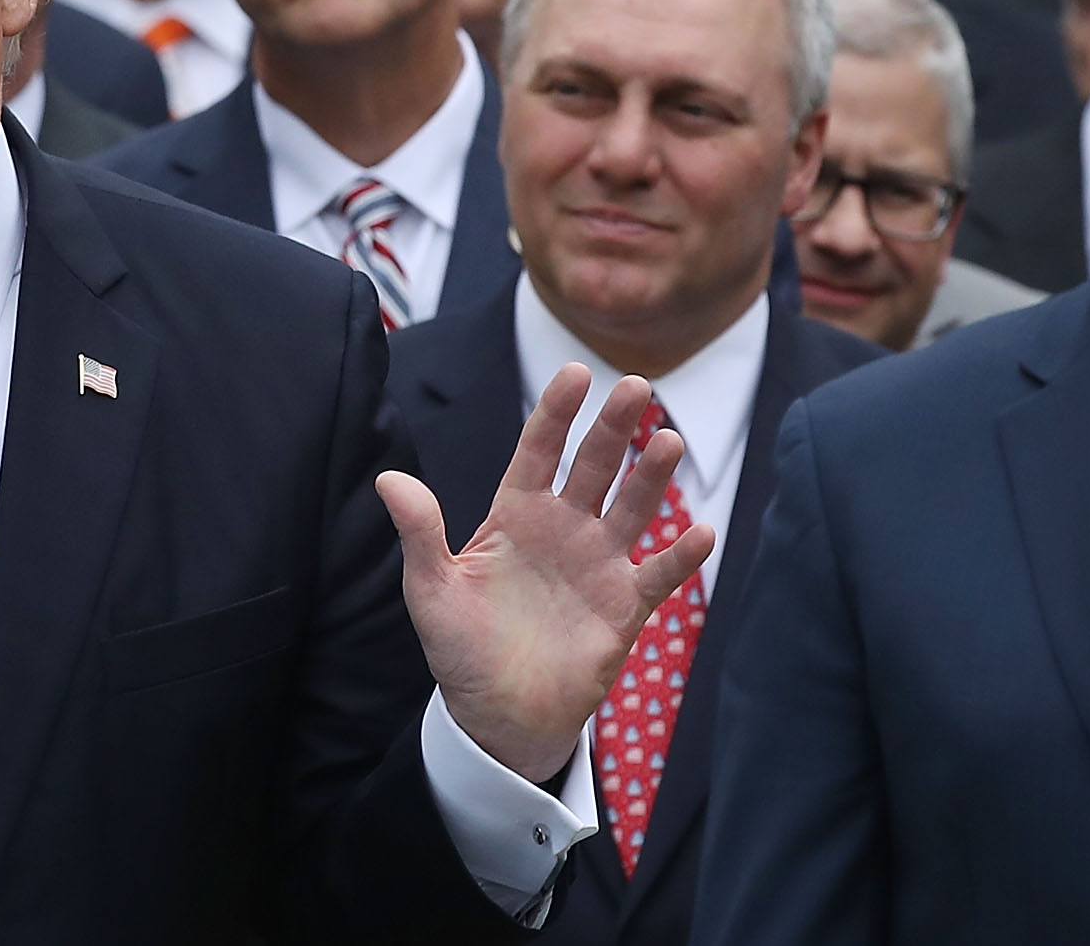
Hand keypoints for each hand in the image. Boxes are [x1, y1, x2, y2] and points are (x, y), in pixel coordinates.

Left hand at [378, 364, 713, 784]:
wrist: (498, 716)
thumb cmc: (460, 648)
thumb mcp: (430, 589)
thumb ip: (419, 532)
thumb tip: (387, 479)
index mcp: (515, 514)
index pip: (538, 451)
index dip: (555, 412)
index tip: (575, 373)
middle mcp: (563, 528)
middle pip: (593, 467)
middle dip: (614, 427)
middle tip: (636, 386)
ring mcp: (598, 563)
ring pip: (632, 508)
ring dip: (651, 476)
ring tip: (669, 440)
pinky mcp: (625, 606)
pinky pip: (658, 574)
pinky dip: (681, 555)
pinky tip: (702, 531)